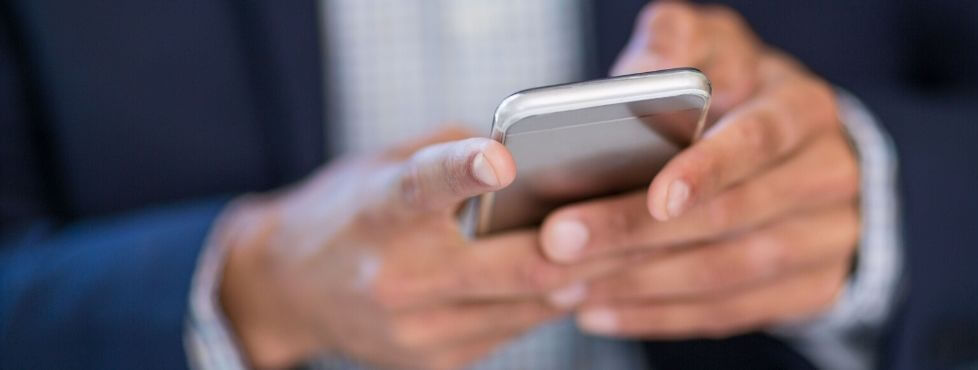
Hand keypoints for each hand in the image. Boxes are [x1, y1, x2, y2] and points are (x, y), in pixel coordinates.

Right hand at [217, 127, 620, 368]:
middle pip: (512, 266)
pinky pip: (515, 329)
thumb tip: (540, 162)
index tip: (502, 158)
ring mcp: (414, 330)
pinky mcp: (433, 363)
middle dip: (584, 244)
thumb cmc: (352, 212)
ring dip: (580, 274)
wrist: (289, 289)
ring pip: (530, 304)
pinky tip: (569, 278)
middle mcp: (395, 276)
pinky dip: (545, 302)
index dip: (463, 169)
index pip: (424, 185)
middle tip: (634, 217)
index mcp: (379, 211)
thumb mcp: (387, 164)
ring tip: (621, 244)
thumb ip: (456, 154)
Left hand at [539, 2, 860, 337]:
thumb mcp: (714, 48)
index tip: (655, 197)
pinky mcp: (811, 290)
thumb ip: (678, 40)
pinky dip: (660, 316)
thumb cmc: (735, 93)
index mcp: (804, 109)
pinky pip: (730, 313)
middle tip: (561, 242)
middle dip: (638, 232)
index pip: (759, 140)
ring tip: (565, 284)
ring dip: (640, 284)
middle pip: (733, 215)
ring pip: (729, 274)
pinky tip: (599, 310)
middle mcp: (829, 175)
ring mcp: (829, 241)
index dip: (709, 170)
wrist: (799, 153)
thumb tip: (649, 67)